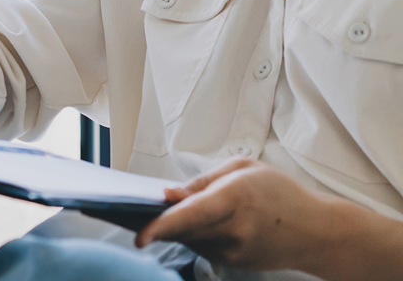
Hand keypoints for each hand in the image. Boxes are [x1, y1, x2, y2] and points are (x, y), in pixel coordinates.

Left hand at [136, 159, 332, 270]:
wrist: (317, 233)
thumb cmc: (279, 191)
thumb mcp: (242, 169)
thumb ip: (203, 182)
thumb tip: (168, 195)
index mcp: (236, 199)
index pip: (193, 216)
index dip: (163, 226)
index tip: (139, 235)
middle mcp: (234, 231)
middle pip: (183, 231)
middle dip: (150, 224)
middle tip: (114, 212)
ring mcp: (234, 253)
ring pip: (188, 240)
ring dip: (165, 228)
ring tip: (132, 212)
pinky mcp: (233, 264)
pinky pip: (200, 246)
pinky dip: (185, 234)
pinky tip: (169, 222)